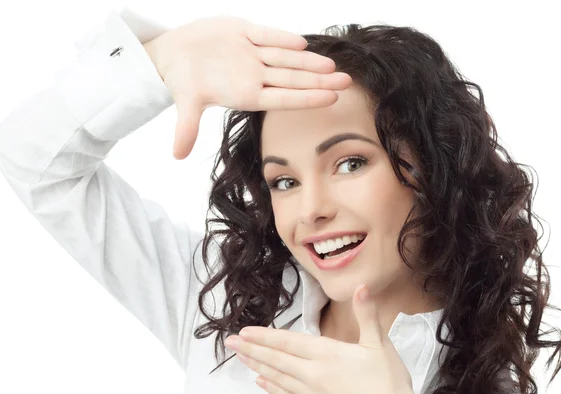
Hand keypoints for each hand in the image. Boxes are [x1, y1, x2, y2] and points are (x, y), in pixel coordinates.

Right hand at [143, 16, 352, 160]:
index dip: (307, 98)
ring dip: (309, 60)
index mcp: (246, 94)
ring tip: (333, 65)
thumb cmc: (183, 81)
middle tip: (346, 81)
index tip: (331, 100)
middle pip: (293, 79)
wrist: (174, 54)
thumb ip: (186, 128)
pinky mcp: (244, 32)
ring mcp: (252, 54)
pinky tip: (303, 43)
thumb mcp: (186, 104)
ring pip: (286, 57)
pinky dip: (282, 38)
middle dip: (320, 80)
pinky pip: (267, 35)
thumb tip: (176, 155)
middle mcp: (254, 75)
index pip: (283, 98)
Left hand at [224, 284, 416, 393]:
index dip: (265, 336)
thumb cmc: (388, 383)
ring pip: (277, 377)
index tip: (245, 331)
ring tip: (240, 357)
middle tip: (230, 342)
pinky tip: (261, 381)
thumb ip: (367, 315)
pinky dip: (271, 388)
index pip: (288, 342)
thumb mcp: (379, 344)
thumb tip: (361, 287)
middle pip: (276, 358)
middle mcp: (313, 374)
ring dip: (257, 365)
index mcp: (327, 354)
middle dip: (251, 349)